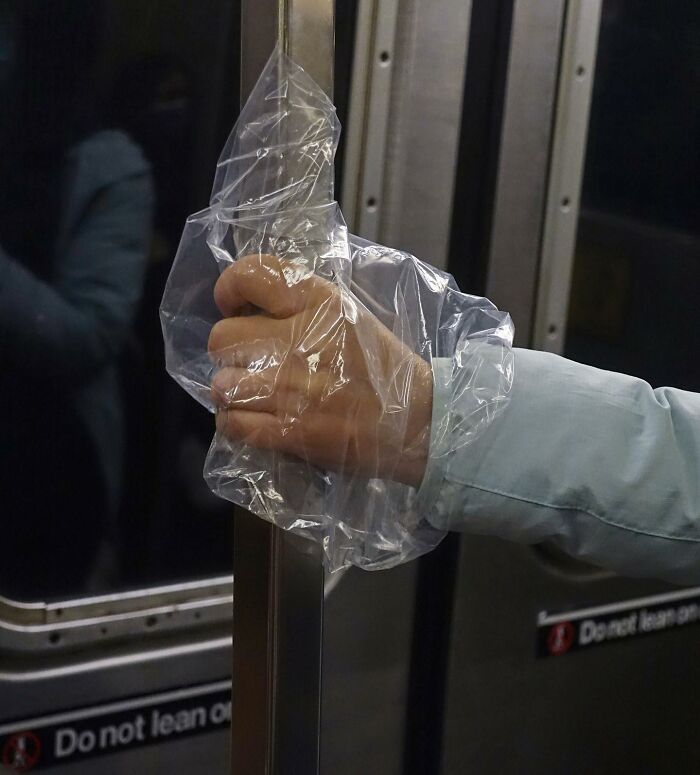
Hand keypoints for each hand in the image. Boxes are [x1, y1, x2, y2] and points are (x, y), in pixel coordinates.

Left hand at [208, 254, 432, 487]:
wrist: (417, 423)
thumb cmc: (385, 370)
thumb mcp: (351, 316)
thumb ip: (304, 305)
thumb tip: (254, 307)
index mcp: (319, 303)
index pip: (251, 274)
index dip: (230, 289)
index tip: (235, 307)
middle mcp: (298, 340)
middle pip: (222, 337)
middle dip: (231, 352)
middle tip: (250, 362)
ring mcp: (289, 388)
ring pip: (221, 384)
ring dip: (233, 392)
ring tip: (255, 396)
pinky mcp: (287, 430)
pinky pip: (232, 423)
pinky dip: (236, 423)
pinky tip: (253, 420)